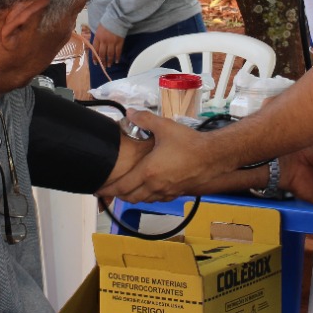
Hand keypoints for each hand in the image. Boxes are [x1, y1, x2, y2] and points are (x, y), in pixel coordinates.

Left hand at [92, 24, 124, 66]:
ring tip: (109, 65)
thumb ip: (97, 38)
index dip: (95, 57)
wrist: (116, 17)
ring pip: (110, 54)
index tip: (96, 63)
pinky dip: (117, 57)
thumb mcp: (98, 29)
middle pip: (102, 54)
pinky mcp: (119, 42)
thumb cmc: (107, 22)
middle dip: (102, 61)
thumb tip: (96, 47)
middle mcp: (104, 41)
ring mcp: (112, 42)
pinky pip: (118, 52)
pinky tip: (117, 61)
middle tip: (103, 66)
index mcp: (97, 37)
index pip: (95, 50)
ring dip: (109, 61)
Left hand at [96, 109, 229, 203]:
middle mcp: (155, 185)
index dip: (108, 188)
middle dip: (118, 194)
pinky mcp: (176, 193)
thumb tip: (129, 113)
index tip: (99, 188)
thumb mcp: (164, 126)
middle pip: (130, 197)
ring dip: (132, 196)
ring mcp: (166, 191)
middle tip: (110, 189)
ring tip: (126, 189)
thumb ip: (144, 119)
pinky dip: (148, 196)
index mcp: (148, 171)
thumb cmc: (189, 143)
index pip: (122, 186)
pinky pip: (156, 199)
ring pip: (143, 200)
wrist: (213, 156)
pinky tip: (148, 189)